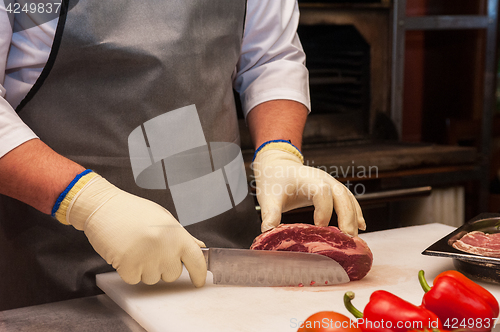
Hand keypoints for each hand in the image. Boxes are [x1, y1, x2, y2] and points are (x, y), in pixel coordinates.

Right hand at [62, 174, 206, 285]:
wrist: (103, 206)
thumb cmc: (133, 211)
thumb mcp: (164, 218)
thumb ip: (183, 236)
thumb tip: (200, 248)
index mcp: (176, 233)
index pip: (197, 260)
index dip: (199, 274)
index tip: (199, 281)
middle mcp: (164, 247)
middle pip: (173, 275)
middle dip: (164, 267)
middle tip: (151, 249)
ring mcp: (146, 257)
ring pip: (153, 279)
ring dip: (145, 269)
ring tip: (136, 248)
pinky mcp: (127, 266)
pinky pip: (134, 280)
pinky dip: (129, 271)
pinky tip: (125, 253)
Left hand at [253, 148, 365, 235]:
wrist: (277, 166)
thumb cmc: (273, 181)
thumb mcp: (268, 198)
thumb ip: (270, 214)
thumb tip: (268, 233)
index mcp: (306, 179)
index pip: (321, 191)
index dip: (324, 209)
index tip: (319, 227)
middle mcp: (322, 179)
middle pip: (341, 195)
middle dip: (347, 216)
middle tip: (347, 238)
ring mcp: (330, 182)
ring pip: (348, 198)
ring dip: (353, 217)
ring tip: (354, 239)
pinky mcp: (333, 189)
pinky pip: (349, 199)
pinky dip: (356, 212)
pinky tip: (362, 226)